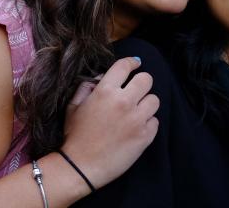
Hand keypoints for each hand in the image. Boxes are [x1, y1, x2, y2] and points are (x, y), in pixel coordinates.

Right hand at [61, 56, 158, 188]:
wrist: (80, 167)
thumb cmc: (75, 136)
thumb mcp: (73, 106)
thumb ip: (86, 87)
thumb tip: (102, 77)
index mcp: (105, 91)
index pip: (125, 66)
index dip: (132, 62)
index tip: (135, 64)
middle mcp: (124, 102)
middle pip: (147, 79)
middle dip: (141, 84)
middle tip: (135, 92)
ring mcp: (137, 119)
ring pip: (154, 100)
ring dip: (145, 104)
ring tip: (135, 113)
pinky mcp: (145, 136)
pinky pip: (155, 121)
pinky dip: (147, 124)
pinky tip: (136, 129)